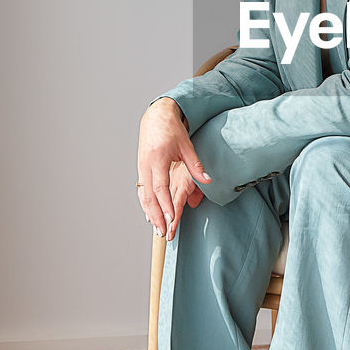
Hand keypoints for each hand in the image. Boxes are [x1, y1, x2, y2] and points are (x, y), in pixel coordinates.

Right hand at [137, 98, 211, 240]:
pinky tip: (149, 214)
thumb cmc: (171, 129)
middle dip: (156, 216)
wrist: (156, 116)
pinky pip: (141, 189)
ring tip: (156, 229)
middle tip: (162, 232)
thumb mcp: (186, 145)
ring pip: (143, 195)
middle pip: (149, 196)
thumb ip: (196, 165)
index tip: (171, 218)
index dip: (166, 204)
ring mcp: (141, 167)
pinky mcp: (141, 168)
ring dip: (149, 212)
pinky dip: (145, 203)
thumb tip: (208, 180)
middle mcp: (146, 165)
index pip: (160, 187)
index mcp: (158, 159)